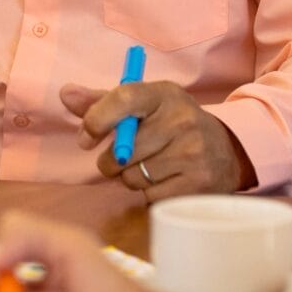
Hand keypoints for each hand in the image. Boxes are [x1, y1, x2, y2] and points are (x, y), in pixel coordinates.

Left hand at [61, 81, 252, 198]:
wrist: (226, 151)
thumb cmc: (172, 125)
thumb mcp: (144, 106)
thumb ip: (102, 101)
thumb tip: (65, 94)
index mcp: (164, 94)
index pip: (124, 97)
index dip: (97, 119)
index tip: (86, 137)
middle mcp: (182, 120)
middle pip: (122, 151)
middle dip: (113, 160)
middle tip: (127, 157)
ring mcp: (193, 153)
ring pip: (132, 177)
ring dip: (132, 178)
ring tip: (152, 167)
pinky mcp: (198, 184)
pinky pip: (150, 197)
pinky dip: (150, 193)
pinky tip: (166, 180)